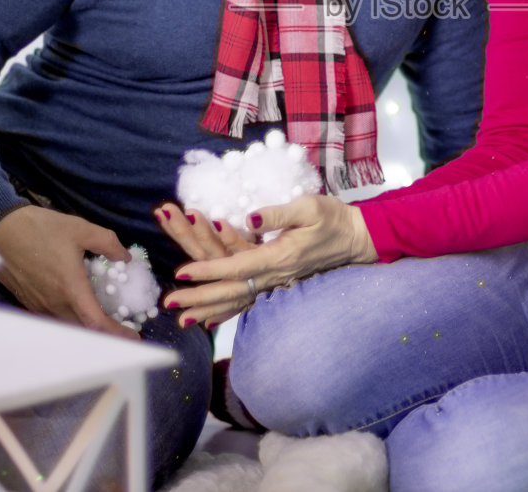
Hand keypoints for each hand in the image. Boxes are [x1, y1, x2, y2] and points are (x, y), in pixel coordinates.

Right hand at [0, 204, 140, 339]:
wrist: (2, 229)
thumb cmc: (41, 228)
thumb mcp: (81, 229)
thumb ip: (108, 243)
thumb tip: (125, 257)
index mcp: (70, 289)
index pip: (95, 323)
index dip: (116, 334)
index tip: (132, 337)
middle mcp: (54, 303)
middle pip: (82, 329)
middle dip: (104, 333)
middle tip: (122, 327)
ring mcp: (38, 305)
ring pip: (67, 325)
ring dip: (85, 326)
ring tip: (101, 317)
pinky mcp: (28, 301)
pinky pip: (52, 317)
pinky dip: (69, 318)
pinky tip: (76, 306)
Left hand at [161, 195, 376, 328]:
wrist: (356, 238)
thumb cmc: (333, 218)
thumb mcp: (308, 207)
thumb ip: (277, 214)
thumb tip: (249, 220)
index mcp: (279, 257)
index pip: (235, 267)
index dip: (207, 270)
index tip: (181, 273)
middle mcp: (276, 275)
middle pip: (231, 290)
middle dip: (199, 298)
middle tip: (170, 303)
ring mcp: (278, 282)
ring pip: (238, 301)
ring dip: (209, 310)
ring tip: (183, 320)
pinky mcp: (279, 282)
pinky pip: (249, 302)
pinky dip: (228, 313)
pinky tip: (212, 321)